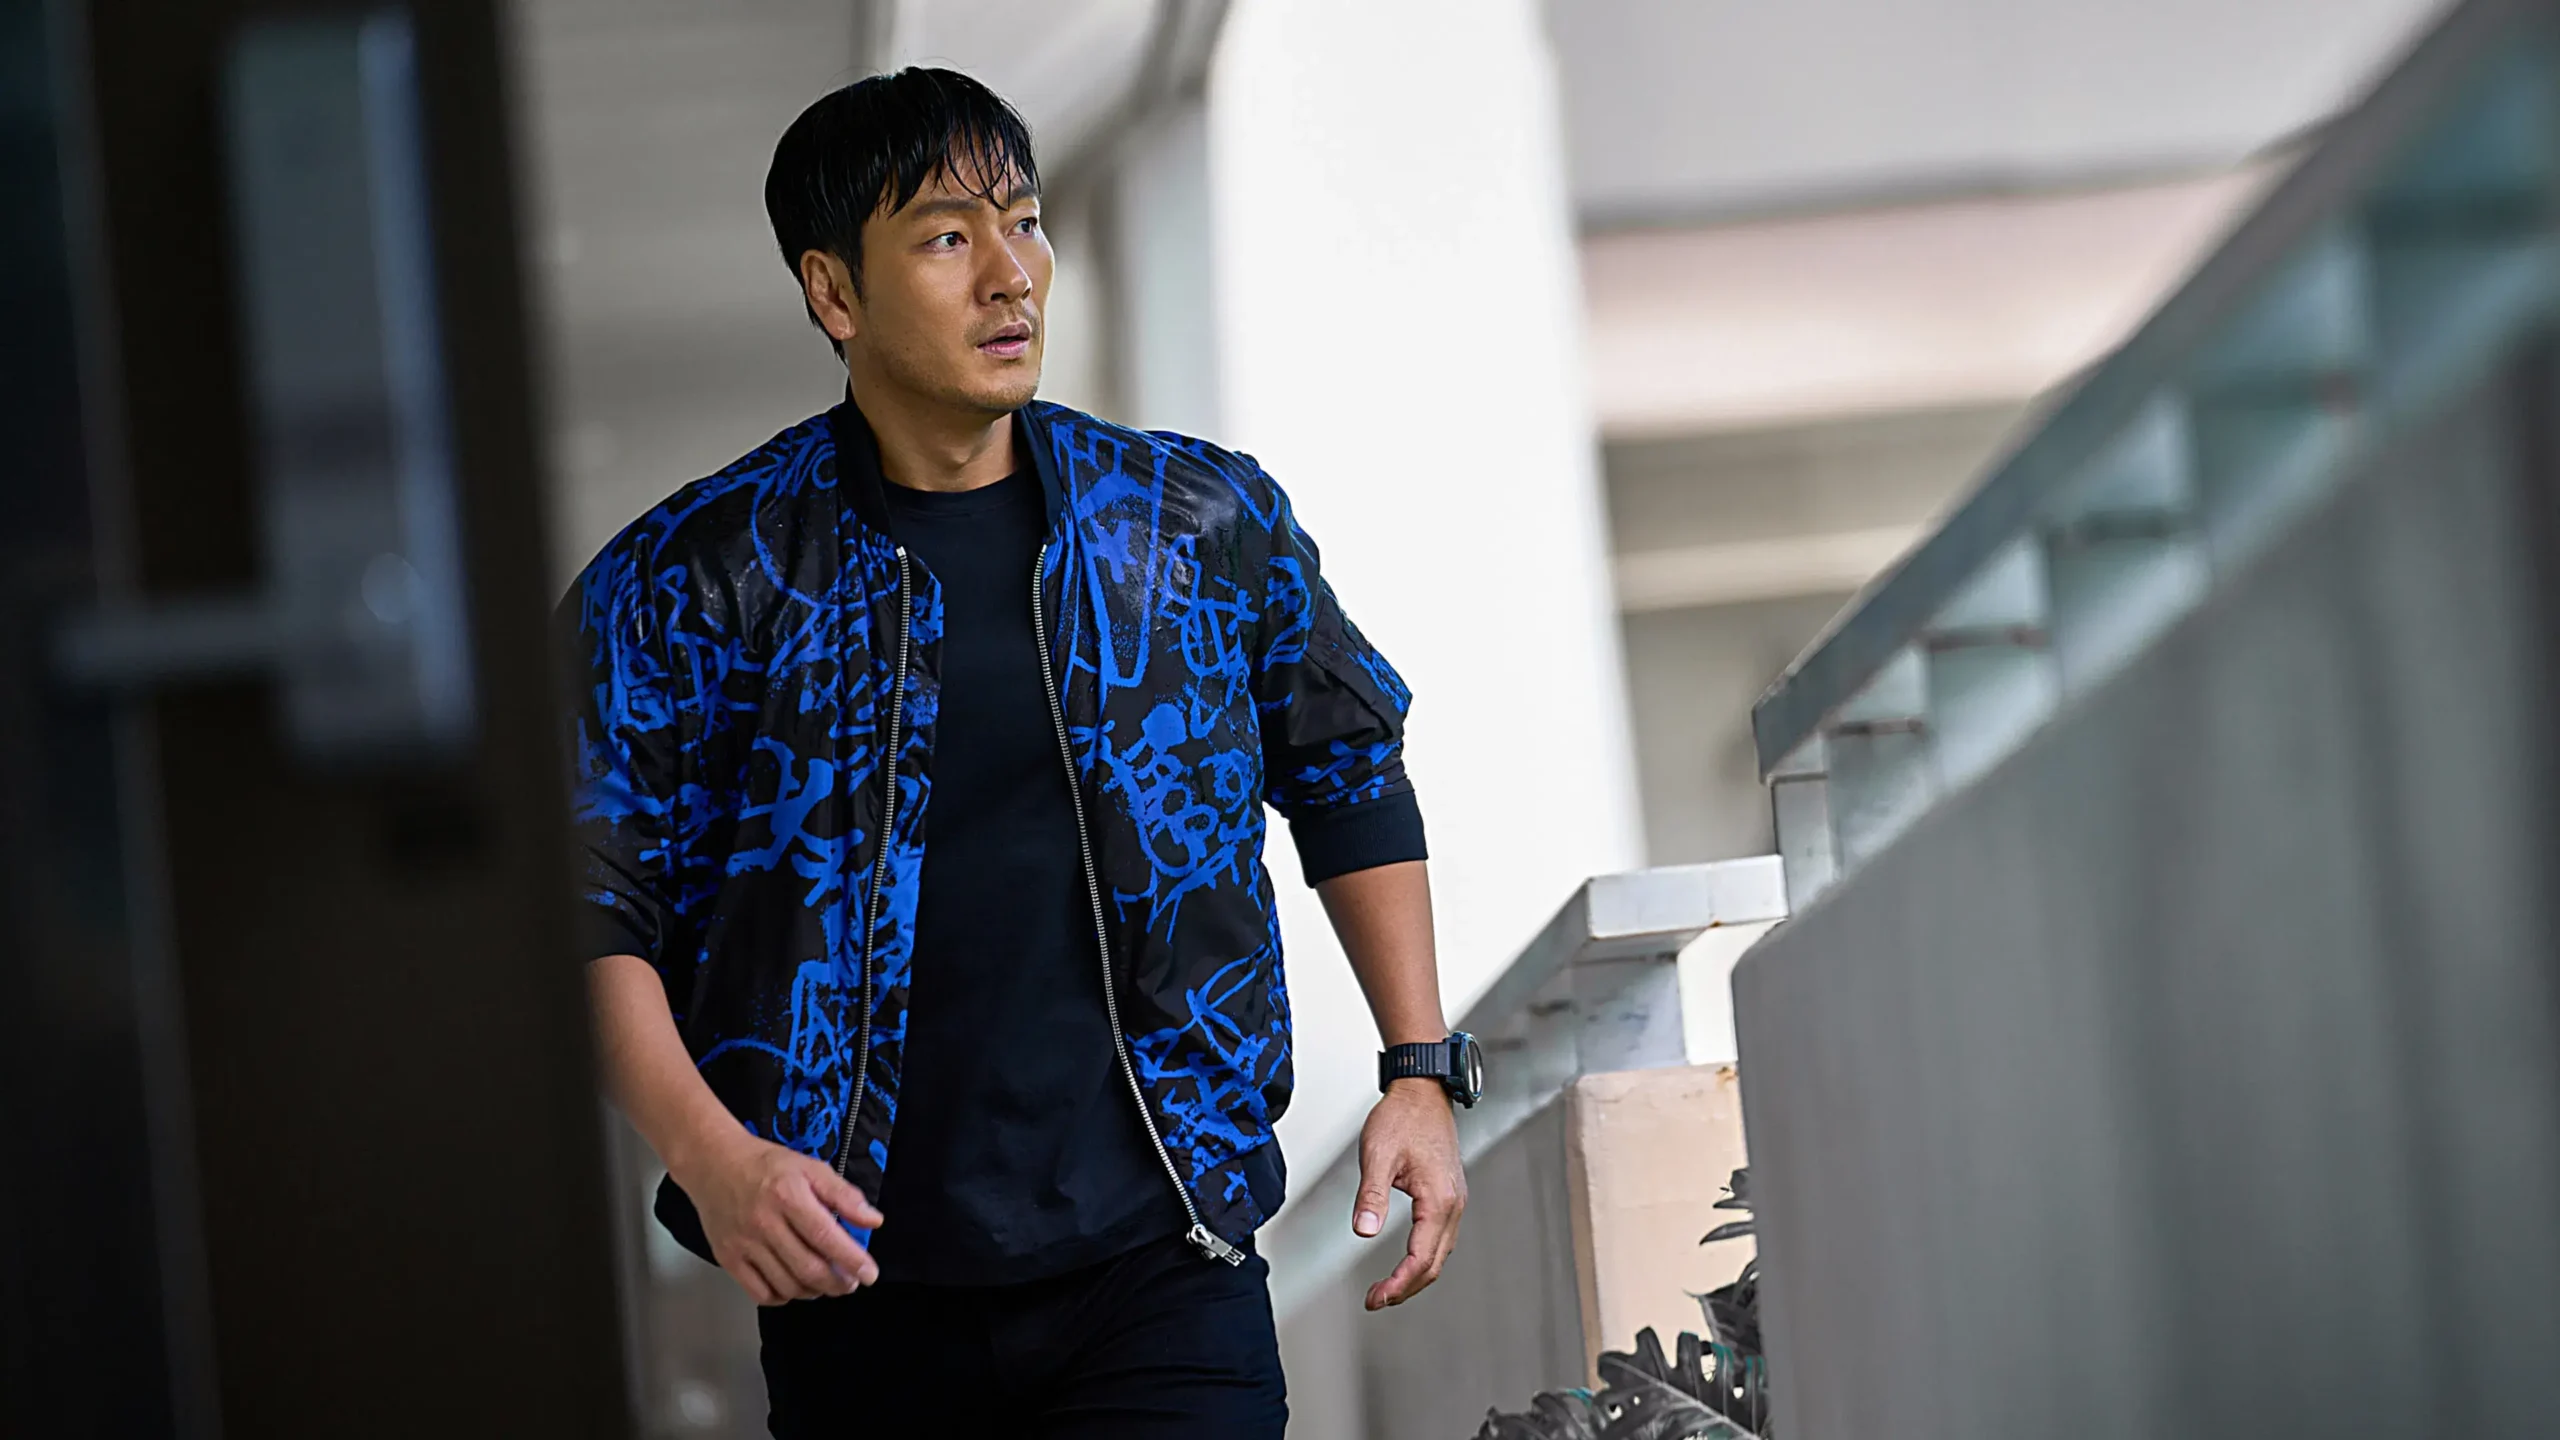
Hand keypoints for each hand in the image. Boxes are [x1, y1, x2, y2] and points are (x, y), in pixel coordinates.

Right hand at [676, 1129, 883, 1306]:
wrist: (715, 1164)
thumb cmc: (766, 1166)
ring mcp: (744, 1243)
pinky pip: (760, 1293)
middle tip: (850, 1282)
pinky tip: (793, 1285)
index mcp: (788, 1196)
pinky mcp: (728, 1258)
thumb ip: (844, 1195)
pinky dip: (782, 1297)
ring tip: (824, 1283)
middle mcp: (764, 1222)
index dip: (852, 1260)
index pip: (826, 1237)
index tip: (869, 1274)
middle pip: (808, 1268)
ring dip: (813, 1291)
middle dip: (837, 1283)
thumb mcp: (811, 1168)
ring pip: (787, 1285)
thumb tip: (873, 1221)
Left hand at [1352, 1078, 1466, 1309]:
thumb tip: (1364, 1231)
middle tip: (1376, 1300)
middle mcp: (1453, 1204)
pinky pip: (1440, 1237)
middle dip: (1406, 1288)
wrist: (1423, 1092)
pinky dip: (1424, 1257)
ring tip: (1387, 1288)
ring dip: (1415, 1276)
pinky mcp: (1448, 1194)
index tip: (1375, 1298)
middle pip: (1434, 1264)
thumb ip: (1372, 1196)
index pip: (1420, 1259)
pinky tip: (1406, 1260)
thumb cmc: (1403, 1117)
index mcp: (1438, 1200)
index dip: (1397, 1284)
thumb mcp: (1378, 1155)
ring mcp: (1454, 1200)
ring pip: (1440, 1253)